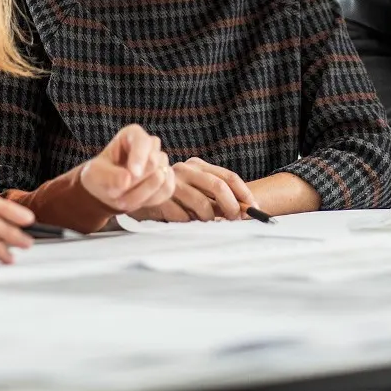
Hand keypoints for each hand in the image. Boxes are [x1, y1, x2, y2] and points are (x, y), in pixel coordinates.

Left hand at [79, 123, 175, 212]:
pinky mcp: (167, 178)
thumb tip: (127, 179)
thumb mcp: (95, 175)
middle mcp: (150, 145)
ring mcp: (161, 161)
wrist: (108, 191)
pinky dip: (151, 199)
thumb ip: (110, 176)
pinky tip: (137, 201)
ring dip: (141, 194)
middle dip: (136, 182)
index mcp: (132, 135)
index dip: (139, 157)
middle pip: (154, 161)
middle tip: (117, 194)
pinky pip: (167, 189)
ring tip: (123, 200)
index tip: (133, 173)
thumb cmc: (100, 176)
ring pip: (161, 178)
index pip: (143, 142)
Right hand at [131, 157, 255, 222]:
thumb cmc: (173, 195)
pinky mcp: (160, 199)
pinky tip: (188, 224)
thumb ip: (216, 198)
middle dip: (232, 207)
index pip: (227, 177)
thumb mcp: (195, 189)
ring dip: (211, 220)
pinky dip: (191, 224)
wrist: (136, 192)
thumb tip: (245, 211)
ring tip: (209, 225)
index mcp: (197, 165)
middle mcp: (185, 169)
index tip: (254, 208)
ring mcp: (172, 183)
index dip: (244, 193)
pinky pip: (183, 217)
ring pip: (202, 205)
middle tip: (235, 220)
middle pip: (218, 187)